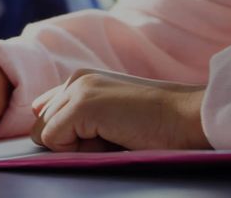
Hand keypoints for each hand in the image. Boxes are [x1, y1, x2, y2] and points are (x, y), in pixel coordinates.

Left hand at [30, 69, 210, 151]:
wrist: (187, 118)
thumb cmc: (156, 126)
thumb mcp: (110, 119)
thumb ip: (77, 119)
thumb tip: (43, 134)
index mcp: (82, 79)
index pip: (46, 110)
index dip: (66, 134)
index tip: (101, 135)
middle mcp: (76, 79)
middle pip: (43, 124)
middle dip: (72, 141)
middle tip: (113, 136)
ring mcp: (77, 90)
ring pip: (46, 133)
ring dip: (77, 146)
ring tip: (114, 136)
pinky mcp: (82, 105)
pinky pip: (53, 140)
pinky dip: (79, 151)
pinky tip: (111, 137)